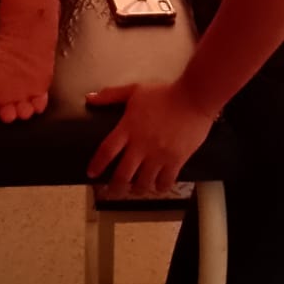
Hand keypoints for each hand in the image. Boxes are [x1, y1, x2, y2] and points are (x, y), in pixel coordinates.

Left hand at [86, 80, 215, 194]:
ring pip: (143, 183)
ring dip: (137, 190)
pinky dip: (159, 188)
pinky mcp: (176, 160)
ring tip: (135, 190)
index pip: (106, 151)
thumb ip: (111, 95)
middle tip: (112, 193)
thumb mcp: (134, 90)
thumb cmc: (164, 93)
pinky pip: (165, 182)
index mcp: (129, 128)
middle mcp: (142, 145)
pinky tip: (157, 187)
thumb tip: (89, 99)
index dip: (97, 165)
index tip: (91, 174)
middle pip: (123, 175)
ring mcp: (159, 155)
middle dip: (115, 188)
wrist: (194, 98)